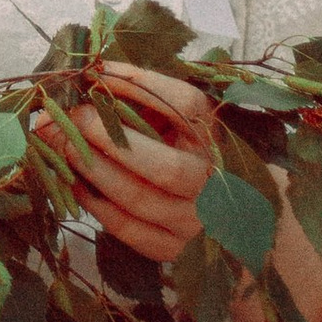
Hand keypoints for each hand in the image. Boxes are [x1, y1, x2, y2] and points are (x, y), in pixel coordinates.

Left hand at [44, 66, 321, 321]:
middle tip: (65, 114)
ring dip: (90, 170)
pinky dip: (96, 205)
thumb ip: (156, 103)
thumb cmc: (212, 161)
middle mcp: (216, 182)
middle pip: (158, 163)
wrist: (262, 231)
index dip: (138, 84)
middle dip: (103, 136)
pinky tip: (75, 182)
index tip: (98, 69)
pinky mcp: (178, 252)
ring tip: (59, 145)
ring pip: (137, 200)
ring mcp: (198, 223)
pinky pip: (129, 230)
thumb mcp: (198, 126)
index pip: (183, 105)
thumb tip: (94, 77)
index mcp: (222, 138)